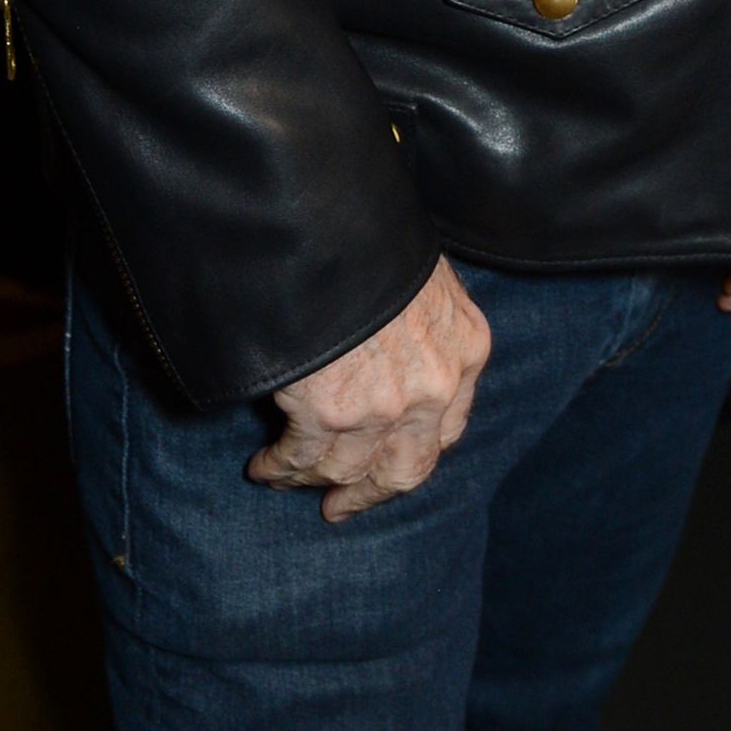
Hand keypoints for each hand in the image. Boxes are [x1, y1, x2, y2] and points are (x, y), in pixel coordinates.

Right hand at [248, 258, 490, 519]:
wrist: (332, 224)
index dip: (415, 453)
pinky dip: (280, 469)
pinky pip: (301, 460)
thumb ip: (421, 323)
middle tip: (341, 506)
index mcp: (466, 350)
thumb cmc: (375, 237)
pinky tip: (264, 467)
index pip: (449, 427)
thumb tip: (396, 347)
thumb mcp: (425, 276)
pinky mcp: (328, 412)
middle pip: (407, 470)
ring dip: (311, 480)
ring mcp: (383, 407)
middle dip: (370, 493)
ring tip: (282, 477)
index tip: (389, 467)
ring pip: (347, 470)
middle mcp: (434, 388)